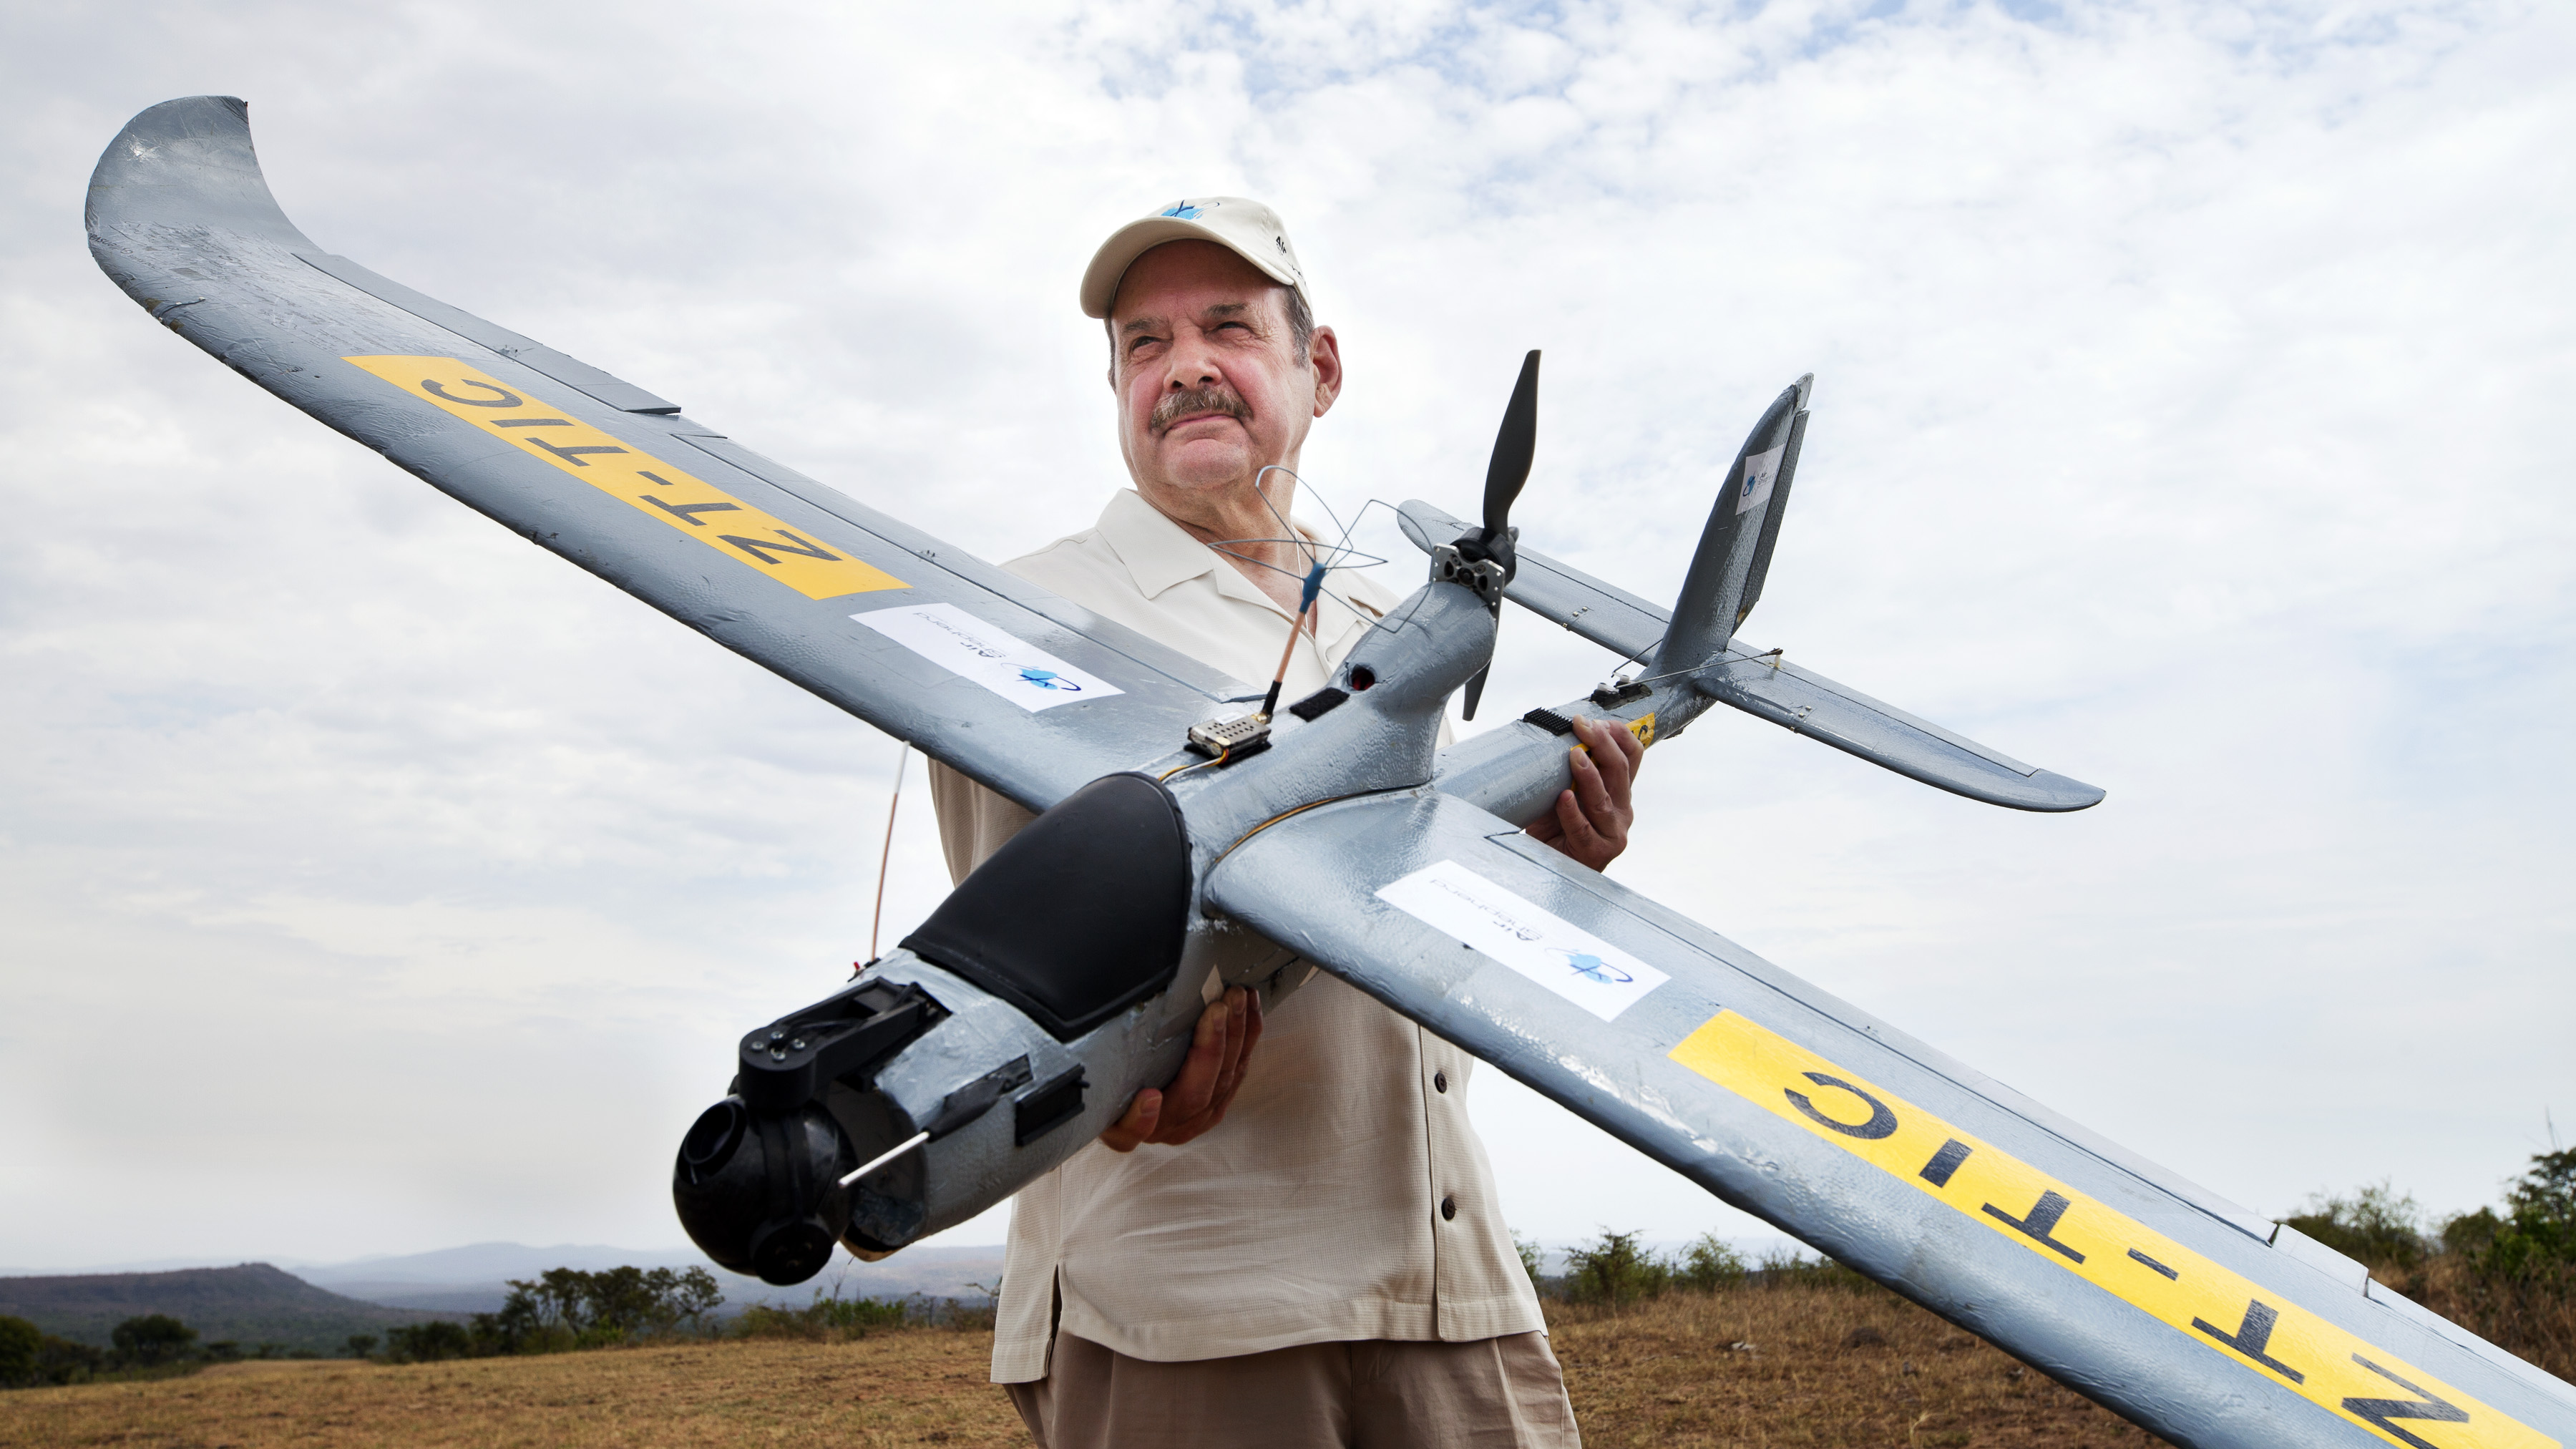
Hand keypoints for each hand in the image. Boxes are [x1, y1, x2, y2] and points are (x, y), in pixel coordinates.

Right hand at [1100, 985, 1262, 1151]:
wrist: (1125, 1097)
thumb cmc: (1104, 1084)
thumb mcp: (1089, 1083)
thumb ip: (1091, 1078)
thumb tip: (1099, 1056)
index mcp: (1127, 1130)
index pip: (1136, 1128)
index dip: (1143, 1118)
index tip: (1148, 1096)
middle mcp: (1167, 1129)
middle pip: (1195, 1096)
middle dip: (1211, 1048)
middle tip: (1218, 1006)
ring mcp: (1197, 1118)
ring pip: (1224, 1081)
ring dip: (1236, 1036)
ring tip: (1238, 998)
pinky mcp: (1218, 1100)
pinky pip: (1239, 1069)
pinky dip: (1247, 1037)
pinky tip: (1248, 1009)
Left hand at [1527, 714, 1642, 870]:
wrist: (1551, 868)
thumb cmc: (1558, 830)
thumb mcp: (1565, 794)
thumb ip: (1567, 773)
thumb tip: (1553, 741)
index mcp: (1619, 793)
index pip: (1632, 757)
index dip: (1620, 736)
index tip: (1599, 721)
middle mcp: (1621, 811)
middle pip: (1620, 771)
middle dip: (1602, 744)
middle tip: (1584, 727)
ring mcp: (1612, 832)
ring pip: (1603, 800)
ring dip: (1589, 775)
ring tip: (1575, 756)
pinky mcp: (1596, 851)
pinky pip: (1583, 828)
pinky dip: (1572, 812)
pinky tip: (1564, 798)